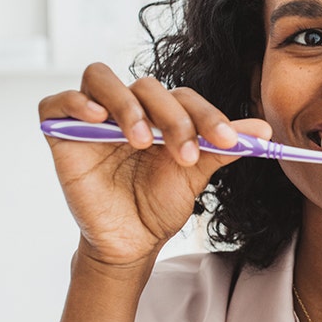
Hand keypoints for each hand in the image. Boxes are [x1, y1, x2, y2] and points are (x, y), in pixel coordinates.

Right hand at [38, 63, 271, 267]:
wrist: (130, 242)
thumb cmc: (159, 204)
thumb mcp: (195, 175)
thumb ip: (222, 148)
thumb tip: (264, 130)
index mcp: (160, 113)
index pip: (183, 97)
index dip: (207, 115)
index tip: (229, 141)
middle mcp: (127, 108)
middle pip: (147, 86)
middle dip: (171, 117)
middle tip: (185, 153)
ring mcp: (92, 117)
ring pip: (101, 78)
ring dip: (126, 105)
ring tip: (141, 141)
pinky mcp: (61, 132)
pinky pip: (57, 102)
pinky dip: (75, 103)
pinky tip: (96, 120)